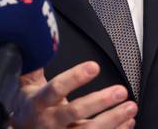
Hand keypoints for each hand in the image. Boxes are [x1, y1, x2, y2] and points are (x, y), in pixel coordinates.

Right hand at [10, 61, 136, 128]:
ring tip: (131, 107)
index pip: (56, 88)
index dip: (75, 78)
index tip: (94, 66)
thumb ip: (35, 64)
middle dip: (100, 101)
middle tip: (120, 91)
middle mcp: (49, 121)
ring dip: (113, 119)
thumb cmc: (30, 107)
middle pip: (75, 111)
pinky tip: (128, 121)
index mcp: (38, 103)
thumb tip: (42, 38)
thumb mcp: (26, 85)